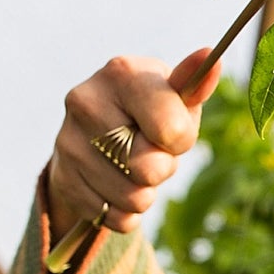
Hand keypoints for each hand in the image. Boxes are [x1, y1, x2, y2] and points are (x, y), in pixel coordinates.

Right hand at [45, 49, 221, 241]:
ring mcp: (67, 141)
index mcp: (121, 73)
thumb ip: (194, 84)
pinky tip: (117, 185)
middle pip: (149, 169)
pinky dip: (126, 211)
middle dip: (162, 168)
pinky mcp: (62, 178)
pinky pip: (114, 218)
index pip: (170, 131)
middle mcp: (85, 102)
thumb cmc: (150, 110)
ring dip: (145, 192)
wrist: (96, 133)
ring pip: (133, 199)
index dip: (180, 141)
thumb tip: (210, 56)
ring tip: (134, 167)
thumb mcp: (174, 94)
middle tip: (151, 151)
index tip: (171, 132)